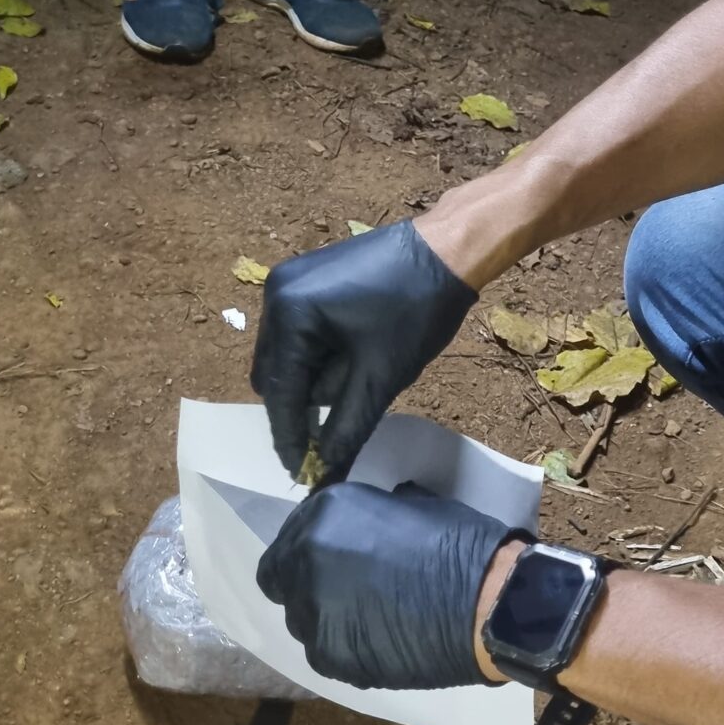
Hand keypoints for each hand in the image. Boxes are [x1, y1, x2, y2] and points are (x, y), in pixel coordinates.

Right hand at [250, 219, 476, 481]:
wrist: (449, 249)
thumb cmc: (417, 310)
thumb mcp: (380, 377)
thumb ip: (346, 428)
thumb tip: (323, 474)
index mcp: (289, 313)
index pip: (279, 393)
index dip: (291, 438)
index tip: (301, 475)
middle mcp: (275, 293)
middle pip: (274, 375)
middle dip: (303, 406)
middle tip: (336, 432)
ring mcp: (288, 282)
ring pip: (286, 356)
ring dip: (314, 380)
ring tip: (358, 382)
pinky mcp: (307, 279)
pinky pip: (299, 333)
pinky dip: (319, 356)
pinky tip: (354, 359)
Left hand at [257, 481, 522, 689]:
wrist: (491, 603)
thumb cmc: (461, 544)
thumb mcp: (410, 506)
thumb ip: (369, 518)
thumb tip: (365, 528)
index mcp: (324, 516)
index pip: (289, 536)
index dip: (309, 548)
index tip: (333, 556)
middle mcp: (306, 563)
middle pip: (282, 580)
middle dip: (308, 582)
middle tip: (346, 589)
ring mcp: (315, 615)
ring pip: (302, 620)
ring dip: (326, 616)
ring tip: (370, 616)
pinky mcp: (332, 658)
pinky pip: (325, 651)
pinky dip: (347, 646)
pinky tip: (381, 639)